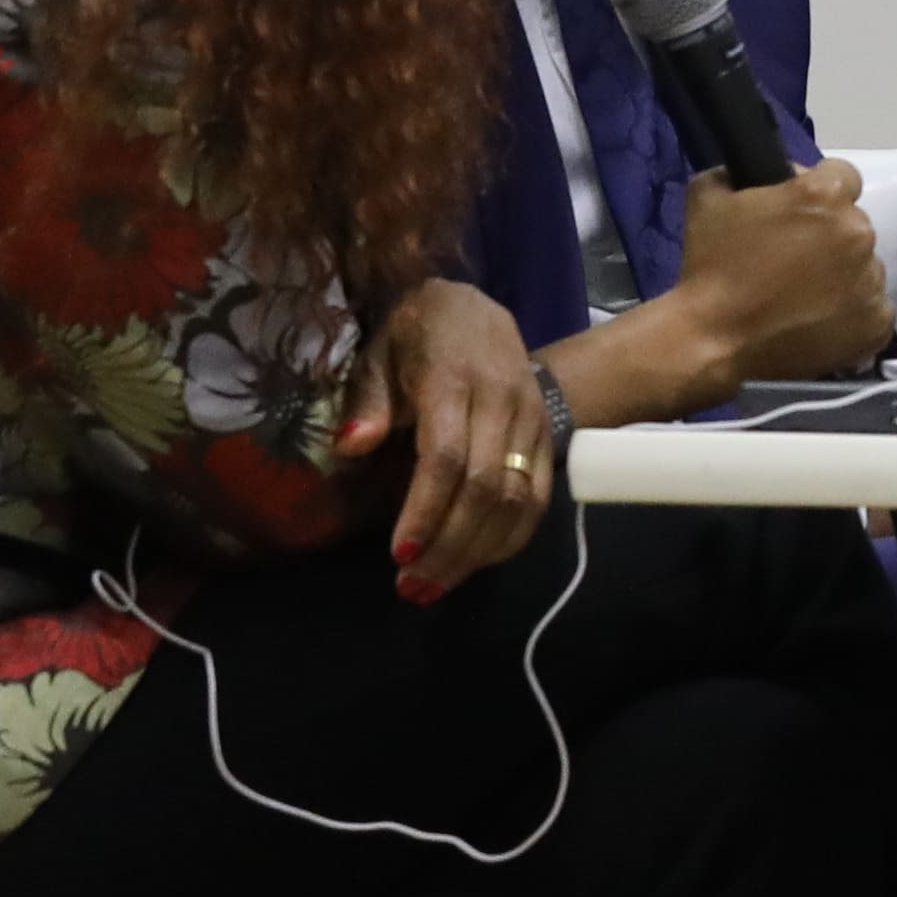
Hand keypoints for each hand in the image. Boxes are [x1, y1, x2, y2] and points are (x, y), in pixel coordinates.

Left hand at [332, 279, 554, 596]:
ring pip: (517, 500)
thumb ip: (367, 400)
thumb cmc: (416, 334)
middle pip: (485, 489)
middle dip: (450, 546)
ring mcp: (531, 423)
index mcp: (454, 381)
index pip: (447, 457)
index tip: (399, 553)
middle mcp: (502, 404)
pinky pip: (538, 497)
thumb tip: (349, 447)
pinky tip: (478, 562)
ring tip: (436, 585)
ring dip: (479, 551)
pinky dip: (512, 537)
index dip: (426, 510)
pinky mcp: (547, 439)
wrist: (477, 309)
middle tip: (412, 587)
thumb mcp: (378, 354)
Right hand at [666, 157, 894, 383]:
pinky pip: (873, 308)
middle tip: (791, 259)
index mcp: (824, 197)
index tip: (800, 209)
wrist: (711, 339)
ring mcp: (872, 281)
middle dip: (828, 234)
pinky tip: (818, 320)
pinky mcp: (877, 323)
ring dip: (841, 273)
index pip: (843, 175)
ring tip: (801, 296)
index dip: (820, 188)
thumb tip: (782, 176)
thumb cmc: (708, 265)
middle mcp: (858, 233)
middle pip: (853, 223)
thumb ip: (745, 173)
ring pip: (865, 266)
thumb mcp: (709, 196)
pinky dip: (852, 313)